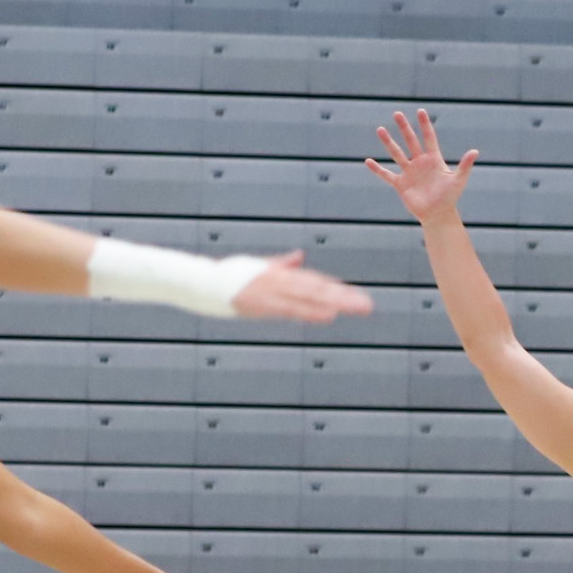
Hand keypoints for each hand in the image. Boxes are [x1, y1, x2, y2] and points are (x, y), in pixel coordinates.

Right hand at [231, 248, 372, 323]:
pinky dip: (312, 312)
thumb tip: (299, 257)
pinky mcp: (266, 304)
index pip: (313, 282)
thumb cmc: (230, 274)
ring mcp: (275, 292)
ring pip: (312, 297)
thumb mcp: (260, 266)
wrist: (205, 281)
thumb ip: (282, 264)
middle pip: (319, 289)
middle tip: (368, 306)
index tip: (355, 296)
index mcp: (281, 274)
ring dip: (337, 303)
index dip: (334, 289)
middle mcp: (282, 280)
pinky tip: (330, 316)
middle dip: (345, 297)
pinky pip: (294, 310)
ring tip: (358, 308)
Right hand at [365, 108, 477, 223]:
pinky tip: (368, 161)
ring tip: (380, 130)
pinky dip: (377, 169)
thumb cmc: (450, 197)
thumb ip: (465, 165)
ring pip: (397, 153)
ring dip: (388, 142)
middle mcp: (420, 163)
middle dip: (404, 128)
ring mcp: (409, 172)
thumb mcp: (458, 180)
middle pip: (410, 141)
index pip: (428, 138)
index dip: (425, 124)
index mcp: (433, 159)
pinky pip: (387, 175)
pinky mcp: (401, 184)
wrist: (438, 215)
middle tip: (397, 113)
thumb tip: (475, 151)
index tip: (420, 111)